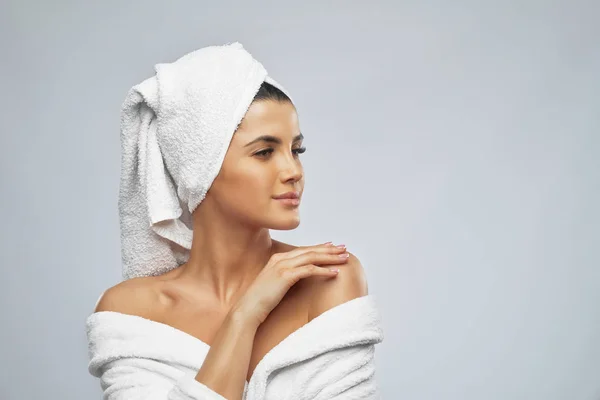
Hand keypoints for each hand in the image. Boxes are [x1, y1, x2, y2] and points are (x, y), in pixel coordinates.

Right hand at [233, 242, 348, 326]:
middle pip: (310, 250)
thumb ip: (285, 276)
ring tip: (344, 258)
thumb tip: (298, 277)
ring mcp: (282, 266)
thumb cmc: (260, 300)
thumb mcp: (274, 284)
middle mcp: (280, 258)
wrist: (248, 309)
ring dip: (330, 257)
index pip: (303, 250)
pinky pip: (309, 270)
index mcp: (278, 258)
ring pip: (312, 257)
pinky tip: (334, 272)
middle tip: (344, 249)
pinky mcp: (285, 275)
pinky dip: (323, 270)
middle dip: (329, 250)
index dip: (319, 247)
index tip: (332, 247)